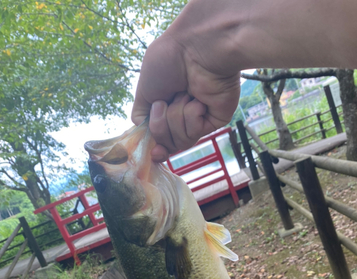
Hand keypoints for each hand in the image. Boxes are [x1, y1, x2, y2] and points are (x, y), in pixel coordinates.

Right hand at [132, 32, 239, 161]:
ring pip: (180, 141)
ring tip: (184, 94)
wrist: (196, 48)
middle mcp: (181, 114)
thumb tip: (145, 136)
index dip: (155, 145)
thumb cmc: (169, 60)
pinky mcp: (214, 121)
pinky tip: (198, 100)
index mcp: (165, 106)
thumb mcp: (144, 89)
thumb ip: (141, 115)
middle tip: (164, 101)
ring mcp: (199, 118)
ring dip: (176, 117)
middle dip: (161, 124)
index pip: (158, 136)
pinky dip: (191, 116)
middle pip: (166, 142)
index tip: (153, 151)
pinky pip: (195, 133)